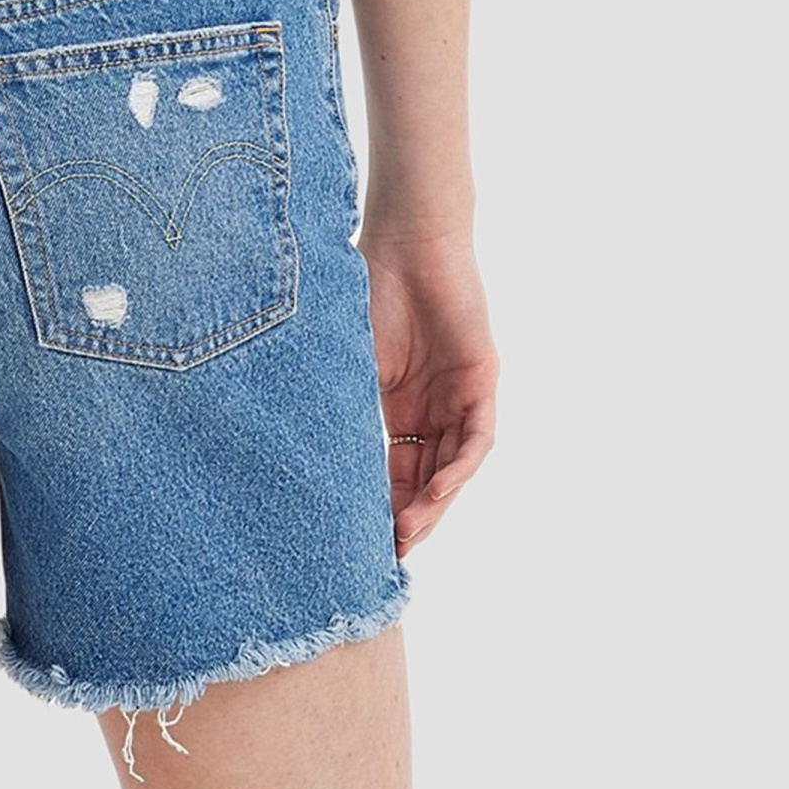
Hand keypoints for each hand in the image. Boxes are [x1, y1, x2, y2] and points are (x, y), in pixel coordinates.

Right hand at [360, 225, 497, 560]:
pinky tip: (438, 491)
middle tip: (387, 551)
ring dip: (434, 502)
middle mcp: (431, 406)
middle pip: (425, 477)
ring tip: (410, 532)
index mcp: (398, 403)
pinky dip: (458, 467)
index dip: (380, 505)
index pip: (393, 469)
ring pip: (452, 466)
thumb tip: (306, 453)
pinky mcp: (482, 381)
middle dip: (409, 517)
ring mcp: (459, 395)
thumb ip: (342, 402)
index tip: (359, 538)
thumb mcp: (350, 357)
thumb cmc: (370, 284)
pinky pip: (476, 438)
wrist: (408, 237)